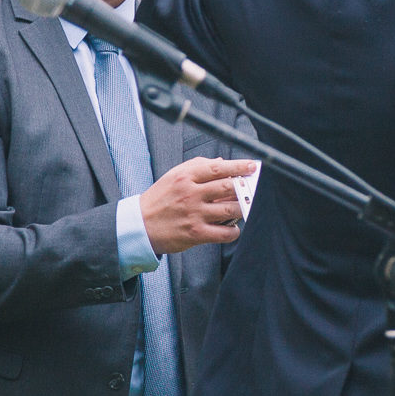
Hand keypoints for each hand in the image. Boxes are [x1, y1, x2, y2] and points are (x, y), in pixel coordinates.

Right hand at [140, 157, 256, 254]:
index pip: (218, 168)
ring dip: (243, 208)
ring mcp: (194, 214)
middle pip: (229, 187)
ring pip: (231, 209)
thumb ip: (198, 166)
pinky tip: (233, 228)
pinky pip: (225, 233)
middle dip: (246, 188)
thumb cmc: (159, 199)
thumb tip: (222, 162)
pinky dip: (234, 231)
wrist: (139, 225)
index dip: (239, 166)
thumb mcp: (173, 176)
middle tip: (255, 189)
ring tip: (245, 207)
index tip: (253, 167)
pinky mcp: (196, 233)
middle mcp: (191, 194)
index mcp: (186, 177)